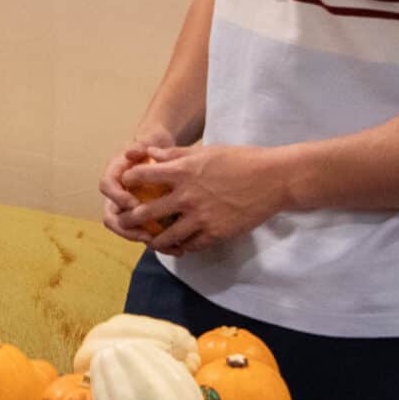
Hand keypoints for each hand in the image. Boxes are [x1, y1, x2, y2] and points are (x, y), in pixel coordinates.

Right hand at [98, 143, 170, 242]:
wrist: (159, 155)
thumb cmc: (150, 150)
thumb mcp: (145, 145)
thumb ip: (138, 148)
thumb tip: (130, 152)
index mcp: (115, 176)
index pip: (106, 187)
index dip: (118, 197)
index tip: (134, 203)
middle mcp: (117, 196)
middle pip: (112, 218)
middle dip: (128, 229)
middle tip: (147, 234)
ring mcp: (129, 210)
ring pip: (128, 231)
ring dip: (144, 240)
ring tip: (165, 245)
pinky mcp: (143, 219)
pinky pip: (145, 235)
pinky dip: (159, 242)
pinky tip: (177, 247)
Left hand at [124, 144, 292, 257]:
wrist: (273, 179)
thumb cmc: (240, 159)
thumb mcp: (206, 151)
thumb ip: (175, 154)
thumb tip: (151, 153)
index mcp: (182, 171)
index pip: (142, 177)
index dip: (129, 181)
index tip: (124, 186)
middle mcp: (187, 196)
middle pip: (146, 212)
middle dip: (130, 218)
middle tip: (124, 221)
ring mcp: (201, 217)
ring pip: (166, 236)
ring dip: (153, 240)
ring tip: (148, 241)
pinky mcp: (216, 233)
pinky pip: (190, 246)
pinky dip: (180, 249)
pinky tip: (175, 248)